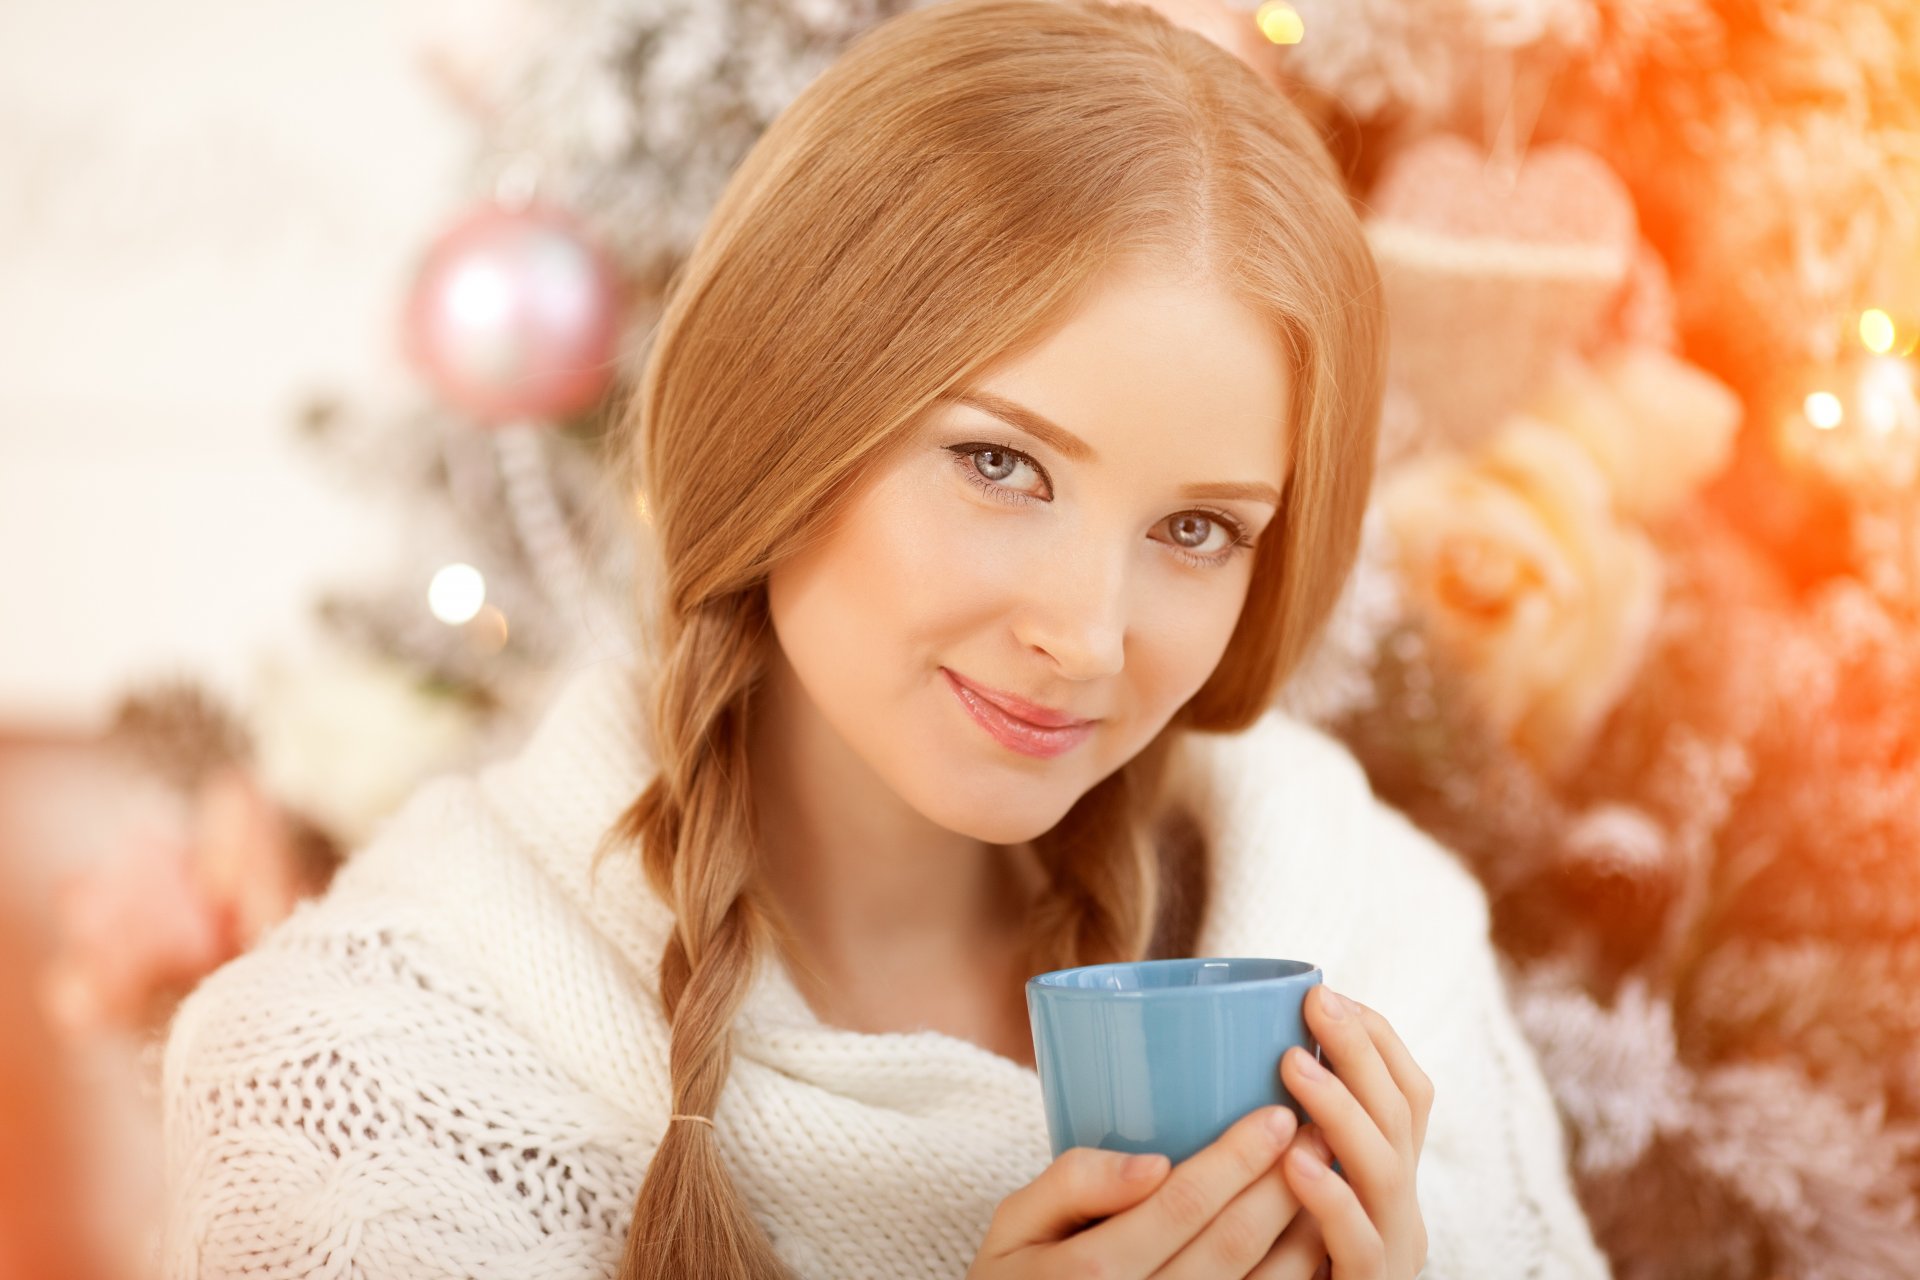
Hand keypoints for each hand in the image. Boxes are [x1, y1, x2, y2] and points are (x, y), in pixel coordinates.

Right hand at [968, 1102, 1327, 1277]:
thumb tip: (1152, 1163)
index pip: (1182, 1205)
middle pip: (1232, 1244)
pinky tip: (1316, 1243)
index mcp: (1094, 1273)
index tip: (1276, 1114)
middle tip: (1321, 1132)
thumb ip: (1071, 1183)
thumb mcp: (1013, 1227)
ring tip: (1329, 1178)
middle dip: (1284, 1184)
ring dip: (1305, 1233)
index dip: (1236, 1159)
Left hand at [1273, 985, 1432, 1278]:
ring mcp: (1391, 1254)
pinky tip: (1297, 1164)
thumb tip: (1220, 1055)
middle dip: (1362, 1053)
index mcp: (1383, 1179)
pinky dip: (1332, 1200)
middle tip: (1315, 1005)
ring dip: (1343, 1110)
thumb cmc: (1249, 1260)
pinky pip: (1359, 1247)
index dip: (1375, 1039)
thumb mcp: (1275, 1190)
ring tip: (1294, 1067)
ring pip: (1387, 1172)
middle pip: (1404, 1117)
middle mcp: (1400, 1211)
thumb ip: (1270, 1134)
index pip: (1407, 1092)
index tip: (1323, 992)